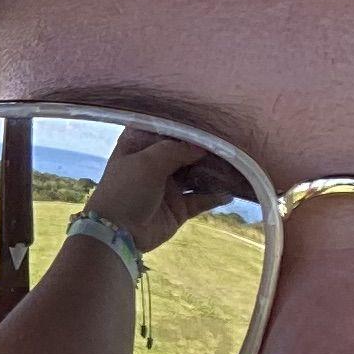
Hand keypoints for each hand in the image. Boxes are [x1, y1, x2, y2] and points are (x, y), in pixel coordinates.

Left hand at [85, 128, 236, 257]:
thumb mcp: (148, 161)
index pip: (164, 130)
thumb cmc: (126, 190)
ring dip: (213, 171)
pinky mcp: (178, 209)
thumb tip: (202, 146)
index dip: (184, 126)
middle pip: (184, 152)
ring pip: (196, 175)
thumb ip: (176, 149)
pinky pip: (201, 199)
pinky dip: (215, 196)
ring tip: (236, 164)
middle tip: (230, 141)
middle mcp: (154, 164)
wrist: (118, 234)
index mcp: (138, 147)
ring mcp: (167, 187)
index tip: (208, 119)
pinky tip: (231, 191)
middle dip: (205, 148)